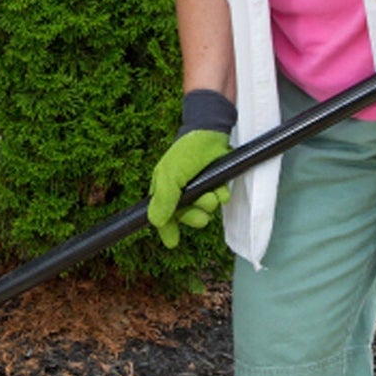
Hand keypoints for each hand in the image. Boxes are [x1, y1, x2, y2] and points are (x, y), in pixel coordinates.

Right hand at [148, 127, 232, 248]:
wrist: (211, 133)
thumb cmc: (185, 153)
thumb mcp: (170, 177)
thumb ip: (163, 201)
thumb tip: (154, 223)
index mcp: (164, 190)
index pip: (163, 215)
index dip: (167, 229)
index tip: (173, 243)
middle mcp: (181, 192)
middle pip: (187, 217)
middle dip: (195, 217)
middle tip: (201, 216)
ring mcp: (199, 189)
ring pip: (204, 210)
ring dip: (209, 204)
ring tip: (212, 194)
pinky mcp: (214, 184)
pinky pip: (219, 199)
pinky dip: (221, 195)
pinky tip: (220, 189)